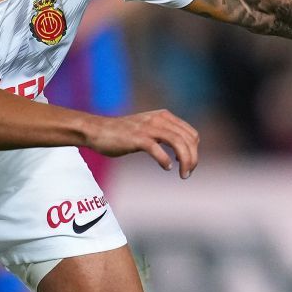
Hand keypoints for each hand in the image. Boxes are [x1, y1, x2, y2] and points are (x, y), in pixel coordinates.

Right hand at [86, 109, 200, 177]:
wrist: (97, 130)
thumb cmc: (123, 133)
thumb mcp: (148, 128)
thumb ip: (164, 134)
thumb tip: (182, 150)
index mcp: (165, 117)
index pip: (191, 134)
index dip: (194, 151)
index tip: (188, 164)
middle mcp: (159, 120)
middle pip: (188, 140)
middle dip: (193, 159)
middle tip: (187, 173)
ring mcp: (148, 128)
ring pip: (178, 143)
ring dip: (185, 161)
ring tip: (183, 174)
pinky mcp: (137, 138)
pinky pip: (158, 149)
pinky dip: (165, 160)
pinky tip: (166, 167)